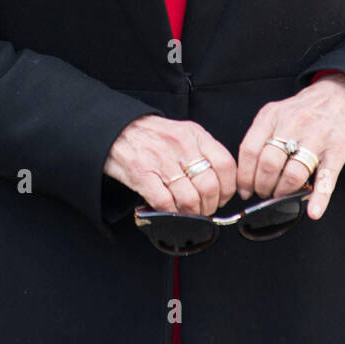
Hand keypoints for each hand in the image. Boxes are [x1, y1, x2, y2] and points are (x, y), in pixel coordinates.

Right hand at [104, 115, 236, 215]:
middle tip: (205, 209)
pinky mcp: (142, 175)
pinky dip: (171, 214)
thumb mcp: (182, 132)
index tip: (223, 197)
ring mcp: (161, 161)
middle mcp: (180, 146)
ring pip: (190, 199)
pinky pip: (166, 204)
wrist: (116, 129)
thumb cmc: (151, 134)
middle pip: (209, 186)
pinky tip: (170, 211)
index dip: (228, 188)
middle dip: (210, 206)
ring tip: (188, 213)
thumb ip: (202, 151)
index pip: (225, 165)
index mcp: (194, 135)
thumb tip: (220, 181)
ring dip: (192, 213)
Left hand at [236, 74, 344, 220]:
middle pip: (268, 165)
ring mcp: (316, 138)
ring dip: (283, 193)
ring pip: (292, 174)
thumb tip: (248, 170)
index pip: (249, 150)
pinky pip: (326, 177)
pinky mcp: (337, 150)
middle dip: (263, 187)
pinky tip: (313, 211)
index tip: (245, 189)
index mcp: (273, 116)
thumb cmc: (308, 108)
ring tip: (282, 196)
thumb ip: (263, 136)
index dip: (244, 176)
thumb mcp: (278, 112)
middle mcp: (292, 125)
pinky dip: (319, 197)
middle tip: (265, 193)